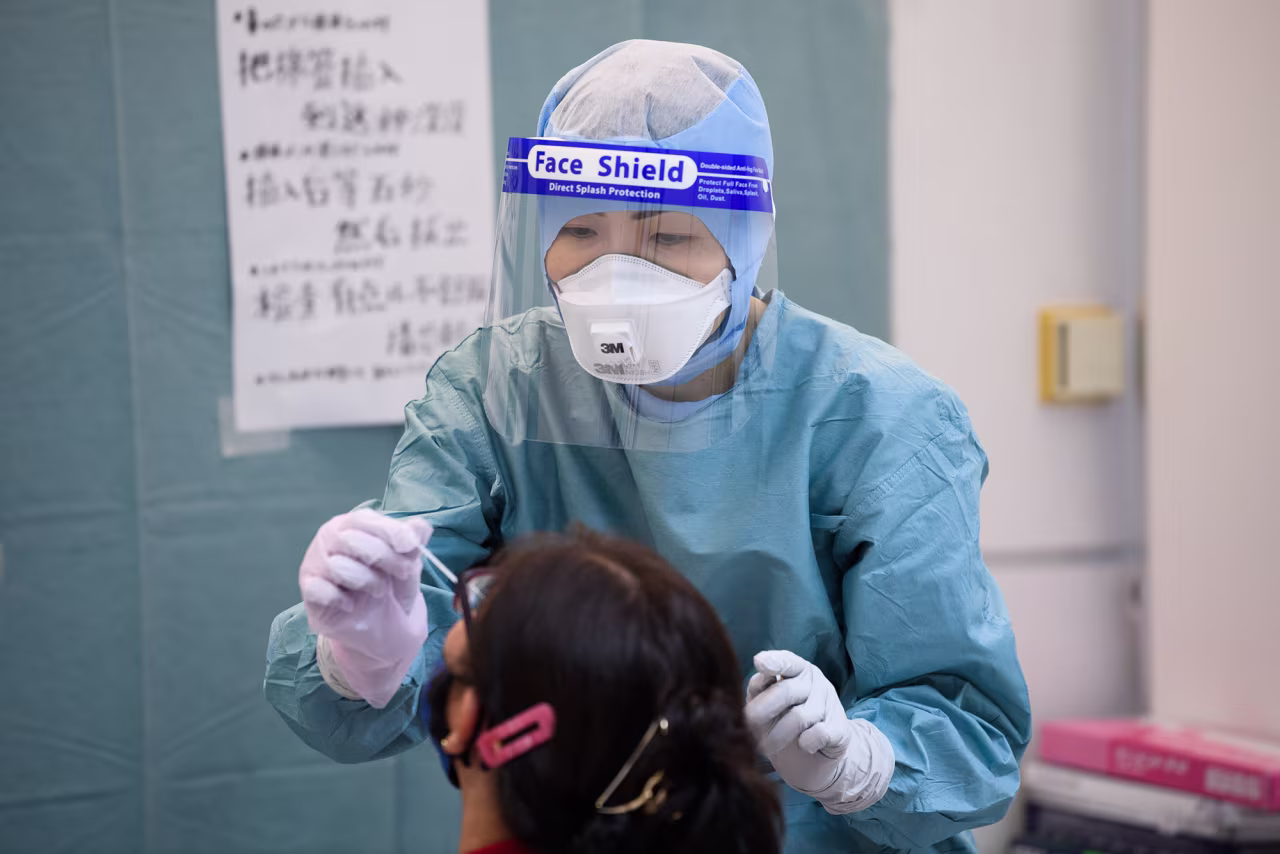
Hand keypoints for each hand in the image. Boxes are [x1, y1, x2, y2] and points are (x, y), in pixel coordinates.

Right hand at [299, 509, 431, 707]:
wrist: (376, 624)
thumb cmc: (389, 584)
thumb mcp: (408, 563)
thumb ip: (412, 543)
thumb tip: (420, 526)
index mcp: (352, 525)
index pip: (363, 519)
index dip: (388, 530)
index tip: (410, 546)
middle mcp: (329, 538)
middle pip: (351, 540)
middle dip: (384, 557)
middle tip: (404, 572)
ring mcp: (314, 563)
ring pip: (337, 565)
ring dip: (367, 581)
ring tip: (380, 591)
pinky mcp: (308, 589)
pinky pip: (321, 590)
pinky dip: (342, 599)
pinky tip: (351, 605)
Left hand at [745, 650, 893, 812]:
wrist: (818, 754)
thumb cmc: (784, 719)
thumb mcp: (768, 701)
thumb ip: (760, 688)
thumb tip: (755, 686)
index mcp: (796, 669)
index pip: (786, 661)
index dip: (773, 661)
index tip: (759, 662)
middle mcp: (814, 681)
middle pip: (785, 692)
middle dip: (762, 711)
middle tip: (747, 727)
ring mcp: (829, 703)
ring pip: (799, 717)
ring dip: (778, 736)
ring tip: (766, 747)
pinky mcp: (840, 728)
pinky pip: (819, 734)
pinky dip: (807, 742)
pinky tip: (803, 745)